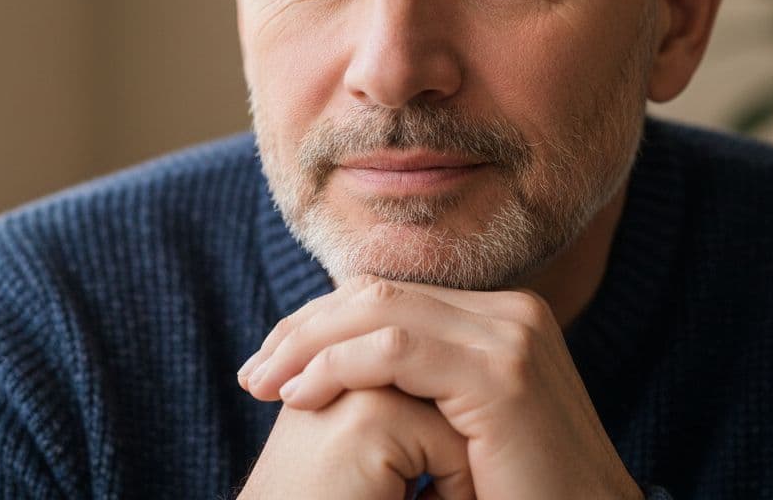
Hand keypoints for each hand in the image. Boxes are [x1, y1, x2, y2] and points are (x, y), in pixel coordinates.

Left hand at [238, 275, 642, 499]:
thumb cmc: (519, 496)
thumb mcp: (463, 431)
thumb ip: (423, 390)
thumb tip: (342, 367)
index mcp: (502, 319)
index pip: (390, 296)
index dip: (320, 323)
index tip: (273, 365)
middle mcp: (512, 313)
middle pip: (377, 293)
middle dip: (303, 329)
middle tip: (252, 373)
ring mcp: (512, 337)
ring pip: (379, 310)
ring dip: (307, 344)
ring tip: (263, 384)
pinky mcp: (503, 375)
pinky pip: (396, 350)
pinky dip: (337, 365)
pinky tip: (301, 395)